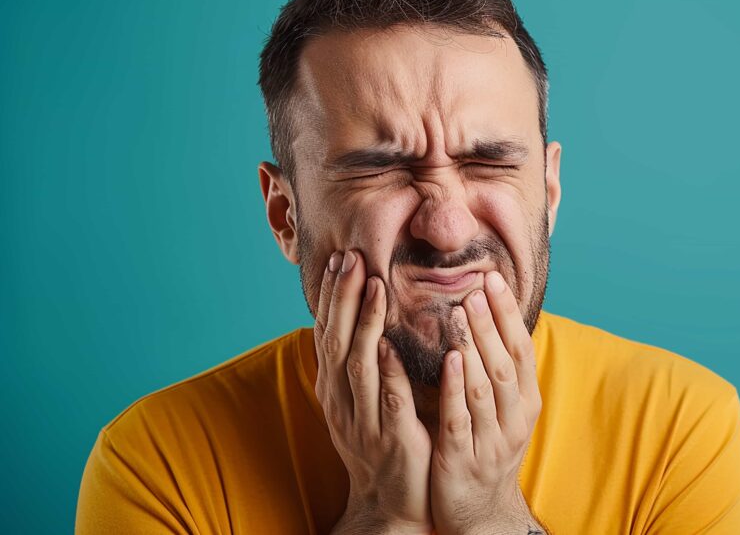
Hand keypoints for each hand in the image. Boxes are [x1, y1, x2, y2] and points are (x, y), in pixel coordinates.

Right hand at [314, 250, 433, 534]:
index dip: (333, 295)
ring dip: (366, 323)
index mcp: (335, 386)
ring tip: (376, 287)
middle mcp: (341, 399)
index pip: (328, 331)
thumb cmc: (383, 440)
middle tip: (352, 257)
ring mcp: (362, 420)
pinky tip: (391, 348)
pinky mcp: (389, 439)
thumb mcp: (363, 397)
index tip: (341, 257)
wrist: (390, 501)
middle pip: (337, 339)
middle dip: (344, 297)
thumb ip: (362, 359)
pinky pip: (387, 402)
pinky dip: (387, 373)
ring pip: (358, 365)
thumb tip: (362, 313)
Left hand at [430, 271, 546, 534]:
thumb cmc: (487, 449)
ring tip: (457, 311)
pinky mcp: (463, 459)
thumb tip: (492, 316)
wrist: (481, 513)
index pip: (521, 349)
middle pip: (505, 363)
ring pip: (485, 386)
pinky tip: (448, 359)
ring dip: (473, 346)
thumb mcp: (503, 410)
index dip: (508, 314)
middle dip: (490, 322)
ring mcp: (491, 440)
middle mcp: (515, 419)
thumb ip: (498, 370)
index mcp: (526, 402)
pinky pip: (461, 417)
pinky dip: (456, 387)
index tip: (493, 278)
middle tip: (474, 285)